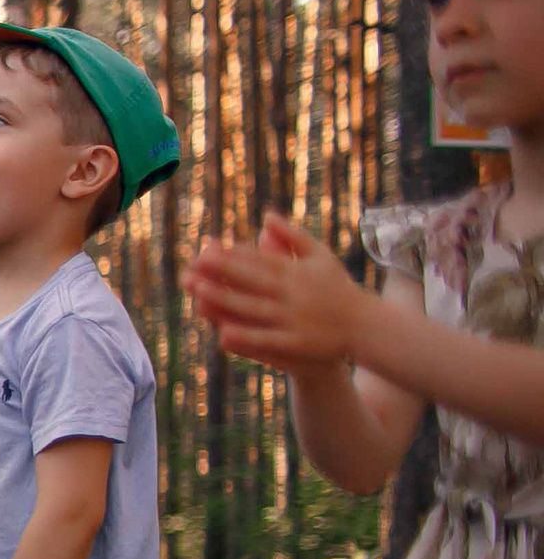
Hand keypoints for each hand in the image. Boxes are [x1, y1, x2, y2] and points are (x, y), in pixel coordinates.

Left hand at [186, 211, 366, 370]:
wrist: (366, 326)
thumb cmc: (338, 289)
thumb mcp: (322, 256)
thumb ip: (293, 236)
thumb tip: (266, 214)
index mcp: (297, 272)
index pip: (261, 260)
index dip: (233, 255)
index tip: (207, 248)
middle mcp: (294, 293)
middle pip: (253, 281)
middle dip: (222, 273)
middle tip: (191, 266)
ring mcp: (295, 318)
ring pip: (255, 309)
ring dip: (226, 301)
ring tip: (198, 294)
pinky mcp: (297, 343)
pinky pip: (268, 340)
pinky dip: (247, 337)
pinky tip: (222, 334)